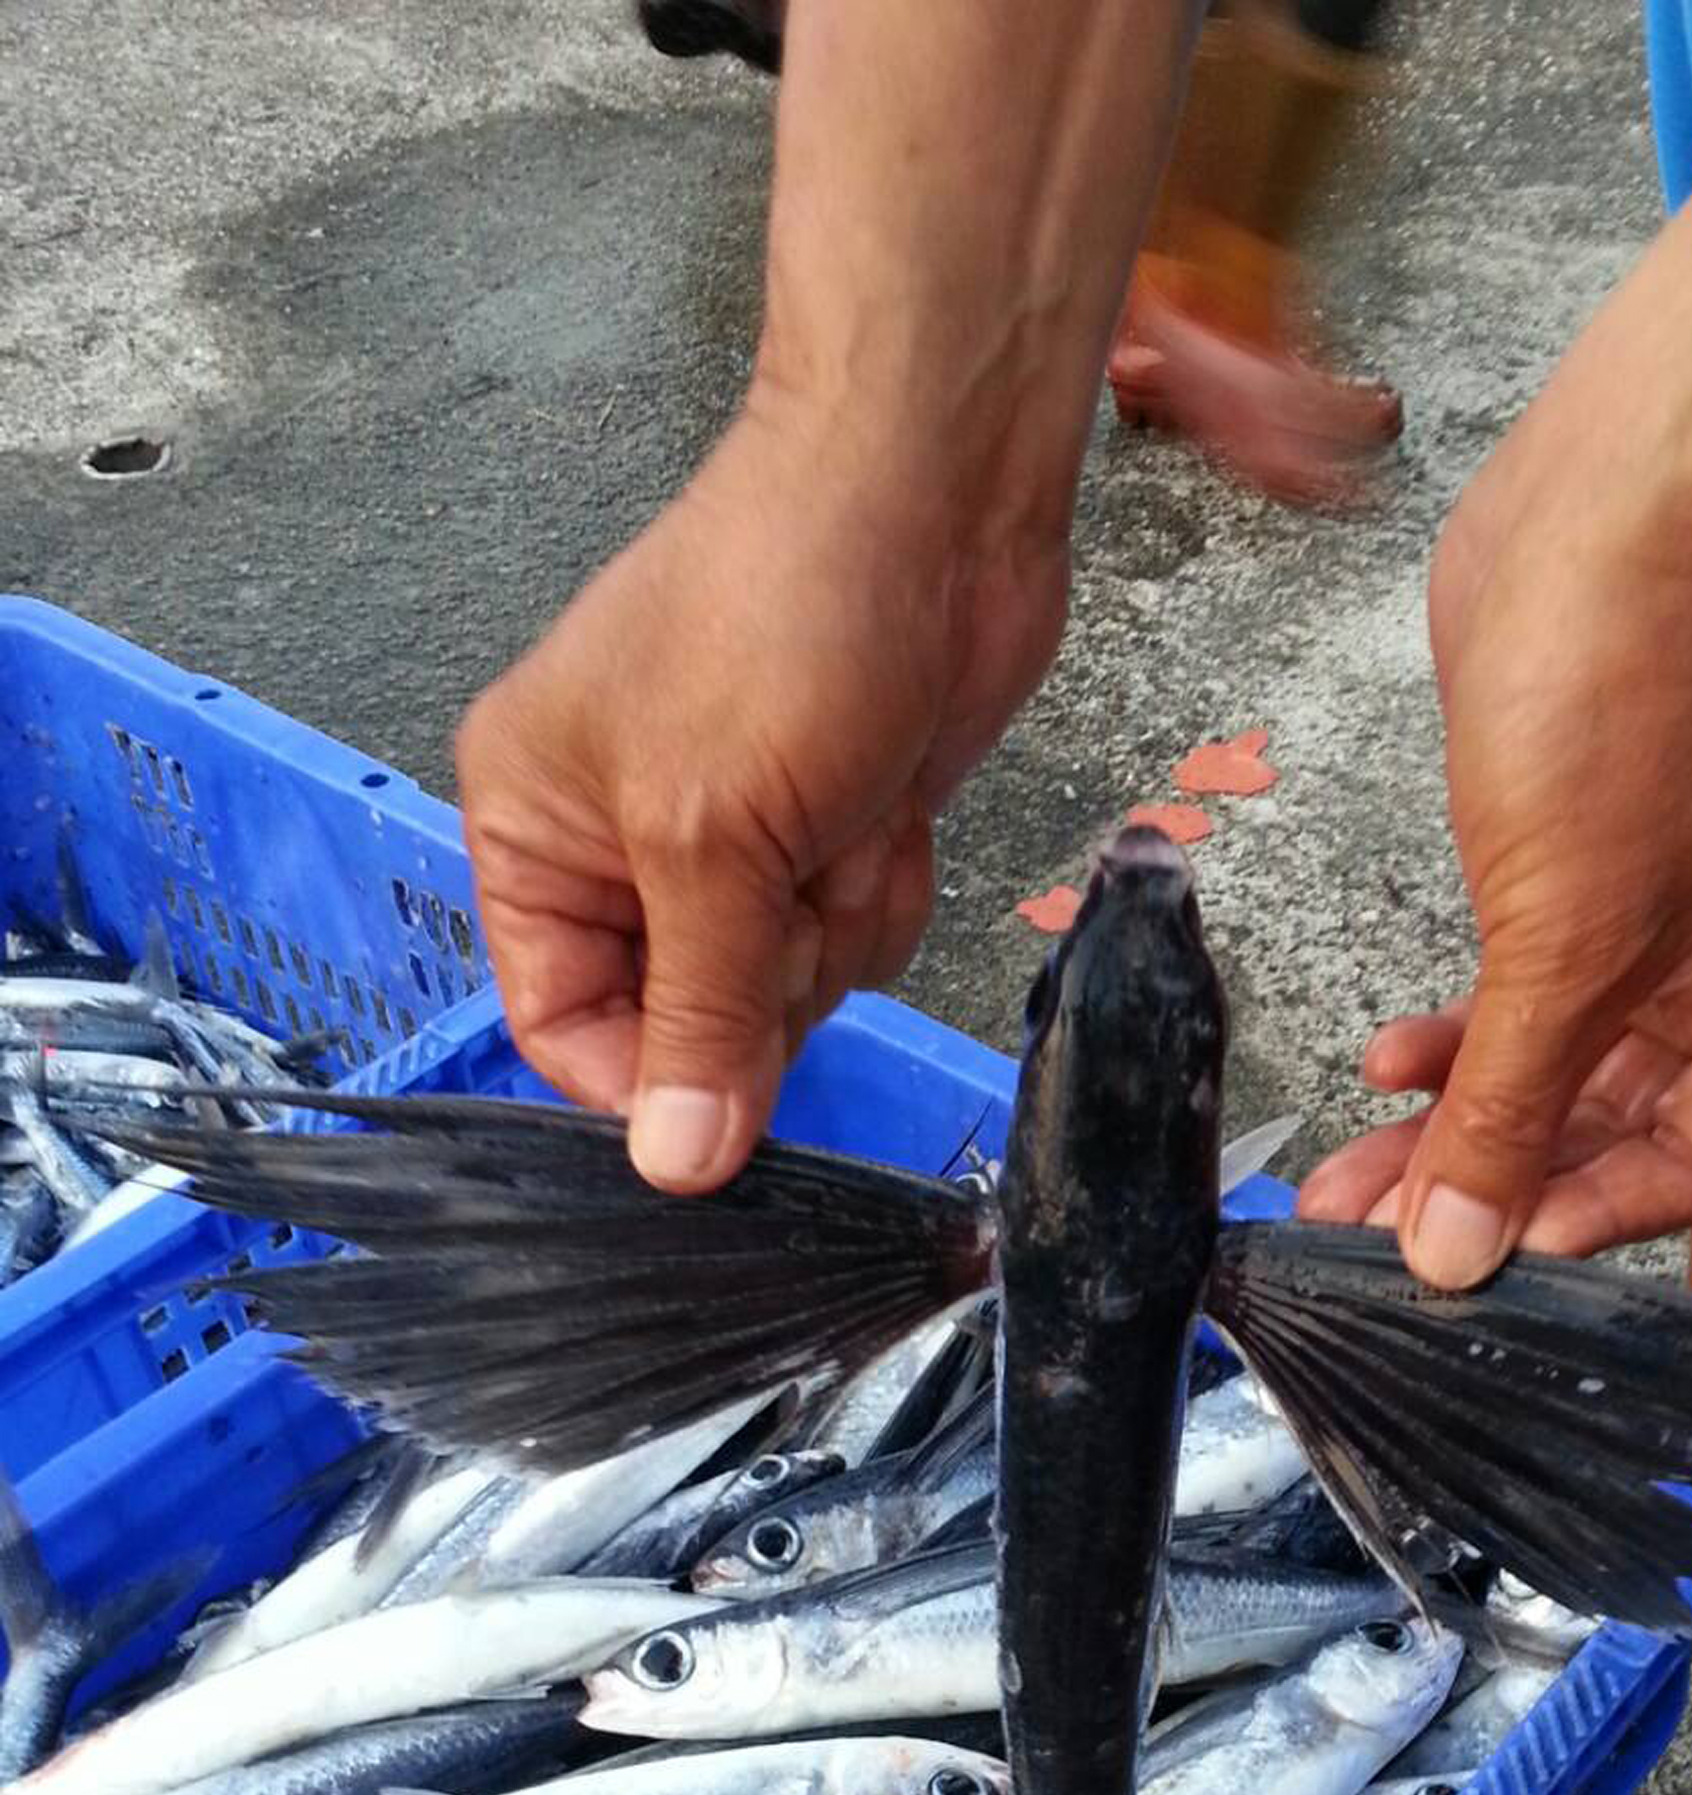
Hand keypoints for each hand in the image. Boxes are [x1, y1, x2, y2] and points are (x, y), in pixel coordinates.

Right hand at [456, 392, 1067, 1188]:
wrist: (933, 499)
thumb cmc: (789, 617)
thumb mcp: (714, 841)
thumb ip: (697, 1017)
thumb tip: (672, 1168)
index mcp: (529, 824)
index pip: (560, 1025)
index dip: (644, 1078)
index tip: (723, 1095)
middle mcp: (615, 841)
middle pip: (684, 1023)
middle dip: (764, 967)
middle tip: (790, 868)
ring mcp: (730, 840)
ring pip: (785, 991)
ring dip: (835, 922)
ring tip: (842, 808)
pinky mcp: (824, 833)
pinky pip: (852, 941)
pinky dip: (883, 888)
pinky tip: (886, 803)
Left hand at [1298, 438, 1691, 1280]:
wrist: (1610, 512)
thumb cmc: (1628, 710)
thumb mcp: (1564, 945)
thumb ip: (1507, 1111)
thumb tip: (1452, 1255)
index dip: (1578, 1215)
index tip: (1469, 1249)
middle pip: (1613, 1130)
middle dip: (1487, 1177)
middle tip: (1369, 1228)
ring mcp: (1672, 927)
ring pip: (1558, 1069)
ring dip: (1454, 1119)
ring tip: (1346, 1175)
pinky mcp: (1592, 879)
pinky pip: (1529, 997)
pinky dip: (1461, 1036)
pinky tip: (1389, 1060)